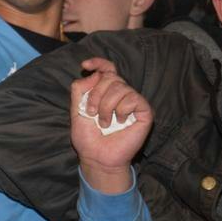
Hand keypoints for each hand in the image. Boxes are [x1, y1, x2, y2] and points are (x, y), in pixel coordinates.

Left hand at [70, 60, 152, 192]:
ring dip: (106, 106)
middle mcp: (121, 94)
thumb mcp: (76, 111)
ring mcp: (133, 101)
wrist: (98, 157)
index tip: (85, 66)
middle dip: (95, 94)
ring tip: (104, 123)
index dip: (98, 63)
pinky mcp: (144, 110)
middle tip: (91, 113)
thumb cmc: (89, 137)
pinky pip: (132, 98)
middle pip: (110, 77)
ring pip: (119, 87)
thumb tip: (93, 74)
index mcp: (106, 92)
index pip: (107, 69)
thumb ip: (80, 90)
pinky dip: (121, 110)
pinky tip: (121, 122)